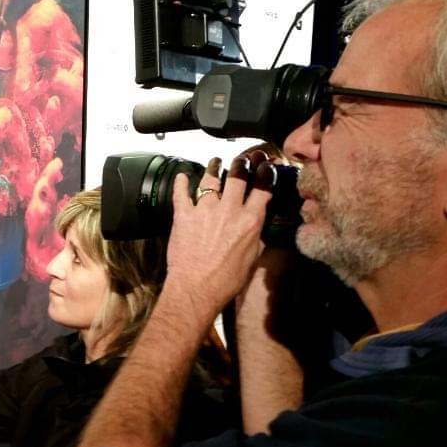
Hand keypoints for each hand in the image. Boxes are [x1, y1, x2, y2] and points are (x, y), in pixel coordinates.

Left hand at [164, 152, 273, 312]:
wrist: (196, 289)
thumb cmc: (226, 281)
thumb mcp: (252, 258)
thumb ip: (255, 236)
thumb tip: (257, 224)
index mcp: (250, 221)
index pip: (262, 188)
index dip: (265, 173)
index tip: (266, 164)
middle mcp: (228, 210)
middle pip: (237, 176)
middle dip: (243, 162)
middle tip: (245, 157)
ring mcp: (204, 210)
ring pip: (210, 179)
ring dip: (214, 167)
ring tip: (216, 161)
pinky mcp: (183, 216)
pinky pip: (181, 193)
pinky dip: (180, 183)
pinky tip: (181, 176)